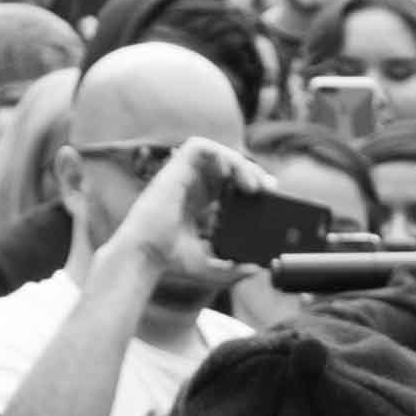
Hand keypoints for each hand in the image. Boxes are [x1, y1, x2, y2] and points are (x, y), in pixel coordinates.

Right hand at [97, 138, 258, 296]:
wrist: (146, 256)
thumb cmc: (171, 261)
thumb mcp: (211, 267)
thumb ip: (233, 269)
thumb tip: (256, 269)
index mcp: (199, 203)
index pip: (228, 183)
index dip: (248, 183)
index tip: (267, 196)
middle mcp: (191, 186)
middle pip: (226, 165)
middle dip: (250, 171)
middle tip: (268, 189)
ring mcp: (182, 176)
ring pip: (216, 153)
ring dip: (239, 162)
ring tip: (253, 185)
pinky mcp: (174, 168)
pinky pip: (199, 146)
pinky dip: (219, 153)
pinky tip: (232, 174)